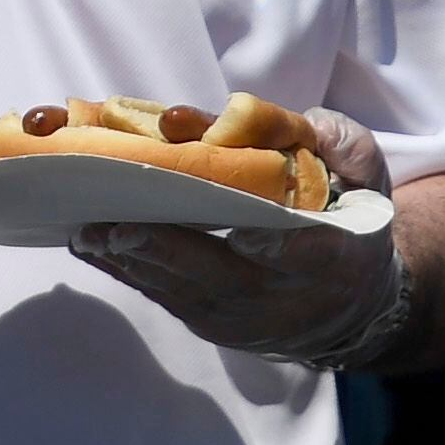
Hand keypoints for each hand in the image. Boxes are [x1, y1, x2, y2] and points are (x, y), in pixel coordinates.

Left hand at [71, 110, 406, 368]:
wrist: (353, 302)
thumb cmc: (349, 214)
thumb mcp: (359, 170)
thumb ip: (328, 140)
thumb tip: (273, 121)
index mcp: (331, 256)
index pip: (292, 250)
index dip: (258, 240)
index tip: (221, 222)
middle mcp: (283, 298)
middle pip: (217, 277)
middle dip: (162, 250)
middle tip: (111, 224)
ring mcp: (244, 319)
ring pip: (181, 291)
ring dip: (130, 261)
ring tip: (85, 228)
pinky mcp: (212, 323)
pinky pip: (165, 297)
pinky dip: (126, 270)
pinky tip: (89, 241)